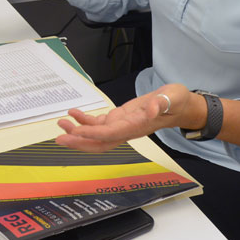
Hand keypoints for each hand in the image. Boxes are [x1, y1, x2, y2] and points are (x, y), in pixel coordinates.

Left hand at [56, 84, 195, 152]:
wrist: (179, 106)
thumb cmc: (176, 101)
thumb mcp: (173, 97)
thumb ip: (162, 102)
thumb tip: (151, 109)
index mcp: (137, 126)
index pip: (110, 134)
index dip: (92, 134)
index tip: (76, 132)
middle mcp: (126, 130)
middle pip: (99, 143)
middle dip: (79, 142)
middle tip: (60, 137)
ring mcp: (121, 126)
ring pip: (96, 136)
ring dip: (77, 132)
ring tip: (61, 123)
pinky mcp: (118, 120)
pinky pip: (98, 124)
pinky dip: (85, 121)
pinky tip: (74, 114)